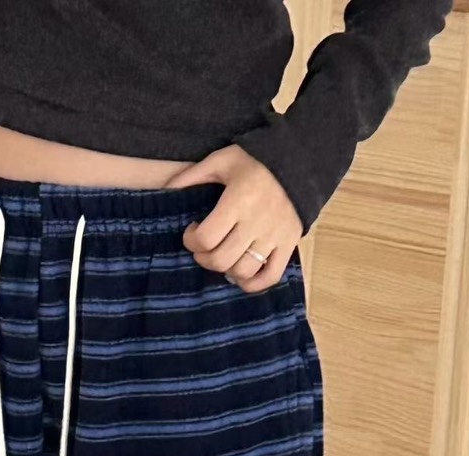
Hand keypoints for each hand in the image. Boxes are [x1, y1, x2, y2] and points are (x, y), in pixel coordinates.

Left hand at [167, 146, 302, 292]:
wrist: (300, 159)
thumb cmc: (256, 160)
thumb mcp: (222, 160)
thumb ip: (193, 175)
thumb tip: (167, 190)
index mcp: (238, 201)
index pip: (206, 238)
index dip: (191, 241)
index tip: (192, 231)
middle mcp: (256, 222)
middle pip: (221, 259)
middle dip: (204, 258)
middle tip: (203, 248)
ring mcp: (274, 236)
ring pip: (243, 271)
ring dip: (225, 270)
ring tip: (222, 257)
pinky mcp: (289, 244)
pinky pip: (270, 276)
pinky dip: (253, 283)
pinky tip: (241, 275)